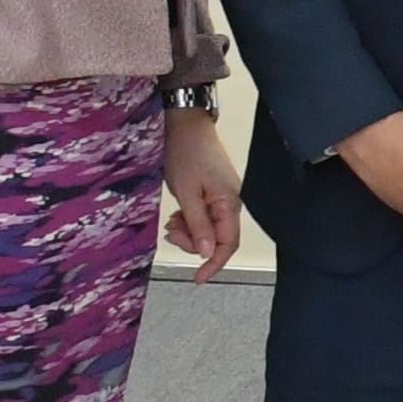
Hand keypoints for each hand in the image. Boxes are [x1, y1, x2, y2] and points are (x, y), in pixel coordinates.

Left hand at [160, 110, 243, 274]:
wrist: (186, 124)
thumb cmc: (186, 154)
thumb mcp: (186, 193)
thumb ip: (198, 225)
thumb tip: (208, 253)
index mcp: (229, 203)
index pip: (228, 243)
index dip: (214, 264)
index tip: (197, 277)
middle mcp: (231, 202)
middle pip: (218, 238)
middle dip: (194, 242)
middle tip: (171, 231)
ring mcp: (224, 196)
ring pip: (209, 228)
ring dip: (189, 231)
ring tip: (172, 220)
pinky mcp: (215, 191)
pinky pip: (206, 216)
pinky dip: (190, 220)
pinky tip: (177, 213)